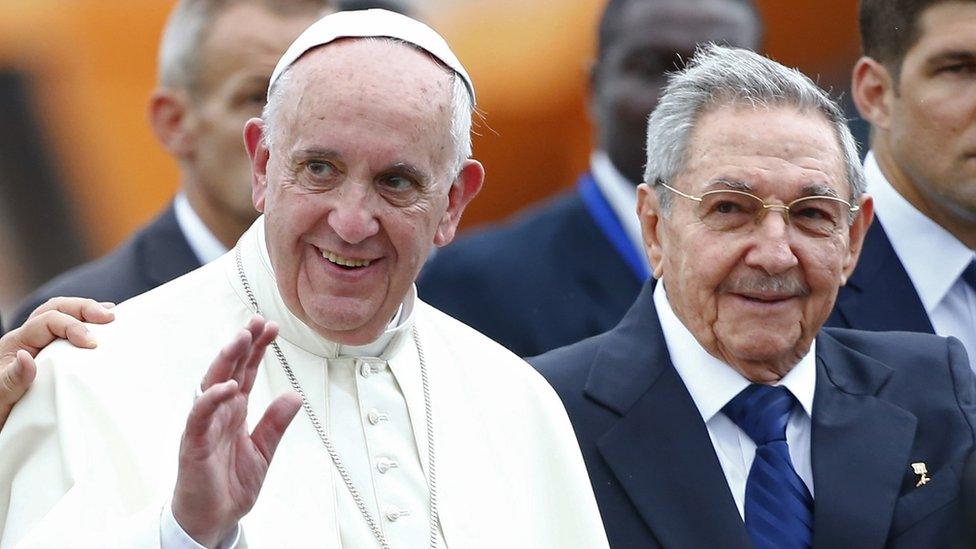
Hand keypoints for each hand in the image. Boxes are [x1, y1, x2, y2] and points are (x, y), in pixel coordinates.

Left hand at [0, 297, 114, 428]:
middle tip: (109, 318)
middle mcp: (29, 336)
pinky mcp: (53, 349)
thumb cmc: (1, 405)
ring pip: (65, 312)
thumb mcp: (2, 395)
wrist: (2, 415)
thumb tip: (26, 357)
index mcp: (17, 342)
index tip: (92, 344)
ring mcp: (42, 341)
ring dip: (88, 311)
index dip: (72, 326)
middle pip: (57, 308)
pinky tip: (105, 325)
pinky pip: (70, 325)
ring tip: (112, 316)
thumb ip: (13, 378)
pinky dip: (89, 322)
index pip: (47, 321)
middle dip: (84, 308)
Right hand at [172, 316, 301, 546]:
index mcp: (235, 412)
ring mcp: (204, 426)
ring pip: (212, 385)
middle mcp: (218, 413)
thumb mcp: (264, 450)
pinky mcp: (193, 443)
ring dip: (226, 361)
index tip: (271, 328)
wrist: (213, 519)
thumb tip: (295, 395)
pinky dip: (212, 399)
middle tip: (256, 322)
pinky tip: (228, 386)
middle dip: (242, 345)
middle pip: (229, 370)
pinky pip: (200, 416)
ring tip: (241, 340)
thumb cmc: (230, 485)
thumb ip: (276, 423)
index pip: (247, 373)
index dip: (257, 350)